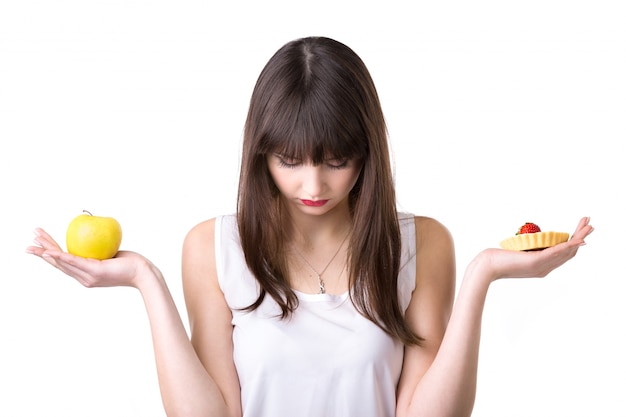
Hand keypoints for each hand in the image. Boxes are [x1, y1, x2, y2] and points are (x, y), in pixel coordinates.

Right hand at [26, 228, 159, 288]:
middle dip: (41, 253)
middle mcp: (83, 278)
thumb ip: (99, 250)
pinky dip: (61, 256)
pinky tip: (50, 251)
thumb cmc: (130, 263)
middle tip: (28, 244)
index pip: (64, 264)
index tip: (39, 246)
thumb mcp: (110, 255)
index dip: (49, 255)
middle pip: (58, 263)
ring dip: (46, 251)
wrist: (142, 273)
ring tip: (35, 242)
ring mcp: (88, 276)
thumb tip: (93, 236)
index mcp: (85, 275)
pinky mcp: (94, 272)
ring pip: (62, 262)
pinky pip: (74, 261)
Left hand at [472, 217, 593, 281]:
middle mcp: (546, 268)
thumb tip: (529, 240)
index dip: (575, 242)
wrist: (486, 267)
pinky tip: (577, 240)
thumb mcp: (517, 252)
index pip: (564, 254)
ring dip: (579, 237)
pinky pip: (556, 253)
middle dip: (581, 236)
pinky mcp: (535, 261)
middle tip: (591, 224)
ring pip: (566, 251)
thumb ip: (527, 248)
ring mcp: (541, 265)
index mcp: (543, 266)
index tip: (581, 230)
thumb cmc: (498, 259)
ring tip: (588, 226)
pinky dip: (568, 246)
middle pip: (570, 252)